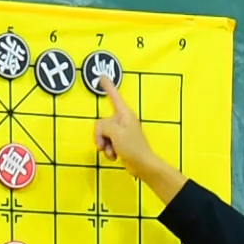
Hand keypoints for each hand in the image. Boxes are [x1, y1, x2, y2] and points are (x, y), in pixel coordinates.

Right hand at [93, 78, 186, 201]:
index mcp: (124, 114)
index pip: (114, 96)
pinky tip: (115, 156)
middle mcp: (122, 120)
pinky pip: (107, 143)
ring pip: (102, 134)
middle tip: (105, 145)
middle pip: (102, 122)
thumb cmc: (133, 147)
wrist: (142, 165)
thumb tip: (102, 130)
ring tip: (113, 152)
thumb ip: (104, 126)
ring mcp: (121, 132)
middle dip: (100, 136)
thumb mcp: (116, 133)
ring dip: (104, 145)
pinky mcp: (120, 142)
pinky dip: (108, 150)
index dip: (108, 87)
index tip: (102, 77)